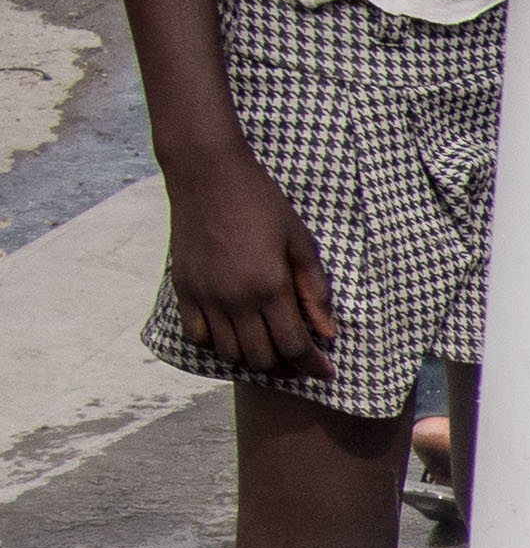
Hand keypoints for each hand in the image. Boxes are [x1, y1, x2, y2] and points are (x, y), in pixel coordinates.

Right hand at [164, 143, 329, 377]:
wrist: (207, 173)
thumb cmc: (261, 202)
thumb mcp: (301, 242)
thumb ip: (315, 290)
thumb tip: (327, 333)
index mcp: (269, 286)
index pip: (294, 346)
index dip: (314, 367)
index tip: (327, 374)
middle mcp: (234, 299)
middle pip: (262, 358)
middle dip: (288, 369)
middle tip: (302, 364)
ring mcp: (205, 296)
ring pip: (229, 354)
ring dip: (255, 362)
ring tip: (273, 355)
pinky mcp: (183, 289)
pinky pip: (198, 337)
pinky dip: (218, 347)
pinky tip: (237, 339)